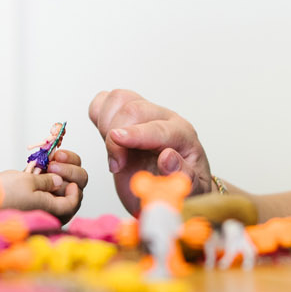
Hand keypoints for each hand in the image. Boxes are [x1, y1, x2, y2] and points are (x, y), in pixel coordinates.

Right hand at [0, 155, 85, 221]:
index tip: (67, 175)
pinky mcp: (26, 196)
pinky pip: (42, 185)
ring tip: (49, 160)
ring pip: (56, 189)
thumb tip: (59, 182)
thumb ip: (48, 181)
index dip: (74, 189)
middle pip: (68, 195)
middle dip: (67, 175)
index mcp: (51, 213)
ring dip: (56, 172)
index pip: (72, 203)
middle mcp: (46, 211)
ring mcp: (37, 204)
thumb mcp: (29, 182)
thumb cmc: (4, 194)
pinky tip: (42, 162)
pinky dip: (44, 174)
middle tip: (55, 162)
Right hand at [88, 89, 210, 214]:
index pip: (159, 128)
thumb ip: (183, 176)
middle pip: (135, 108)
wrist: (168, 192)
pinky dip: (99, 114)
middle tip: (116, 166)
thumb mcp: (191, 193)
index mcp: (183, 136)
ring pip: (119, 98)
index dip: (136, 134)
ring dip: (107, 123)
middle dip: (116, 136)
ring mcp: (145, 115)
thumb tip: (168, 157)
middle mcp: (164, 119)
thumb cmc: (180, 190)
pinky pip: (106, 101)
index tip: (116, 139)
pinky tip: (104, 136)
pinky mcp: (125, 118)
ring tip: (114, 153)